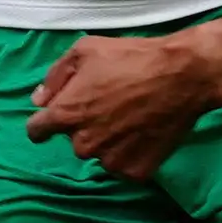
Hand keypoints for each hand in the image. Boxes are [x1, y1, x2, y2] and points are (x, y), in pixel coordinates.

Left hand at [25, 30, 221, 183]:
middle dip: (86, 125)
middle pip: (74, 140)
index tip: (60, 114)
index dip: (45, 121)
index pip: (36, 131)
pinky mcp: (136, 172)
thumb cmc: (132, 57)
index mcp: (66, 115)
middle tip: (111, 104)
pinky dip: (131, 153)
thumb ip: (55, 77)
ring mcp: (110, 161)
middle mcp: (83, 144)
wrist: (184, 75)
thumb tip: (38, 100)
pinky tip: (144, 131)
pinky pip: (124, 165)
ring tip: (131, 117)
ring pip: (100, 154)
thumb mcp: (85, 50)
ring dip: (109, 140)